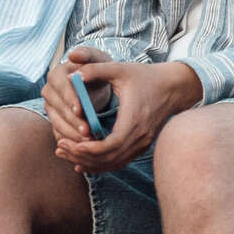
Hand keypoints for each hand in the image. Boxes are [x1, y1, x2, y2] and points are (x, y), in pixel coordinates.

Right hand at [43, 46, 111, 148]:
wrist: (97, 86)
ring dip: (72, 134)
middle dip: (72, 121)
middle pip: (57, 108)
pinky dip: (71, 142)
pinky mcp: (55, 123)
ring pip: (57, 124)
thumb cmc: (98, 71)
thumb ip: (88, 54)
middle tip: (87, 131)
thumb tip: (74, 54)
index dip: (69, 99)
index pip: (59, 87)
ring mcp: (50, 109)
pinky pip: (60, 134)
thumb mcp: (98, 59)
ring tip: (89, 141)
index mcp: (56, 75)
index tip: (80, 109)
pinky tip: (84, 148)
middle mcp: (49, 92)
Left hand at [51, 58, 201, 174]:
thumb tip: (72, 75)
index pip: (109, 146)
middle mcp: (139, 137)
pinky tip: (81, 161)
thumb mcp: (120, 69)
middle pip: (107, 159)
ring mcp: (141, 144)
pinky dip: (99, 164)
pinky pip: (118, 162)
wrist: (173, 88)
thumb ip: (96, 69)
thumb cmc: (146, 77)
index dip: (87, 149)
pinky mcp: (140, 146)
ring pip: (112, 164)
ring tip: (65, 153)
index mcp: (134, 119)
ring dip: (88, 162)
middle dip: (81, 156)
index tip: (68, 142)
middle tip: (60, 147)